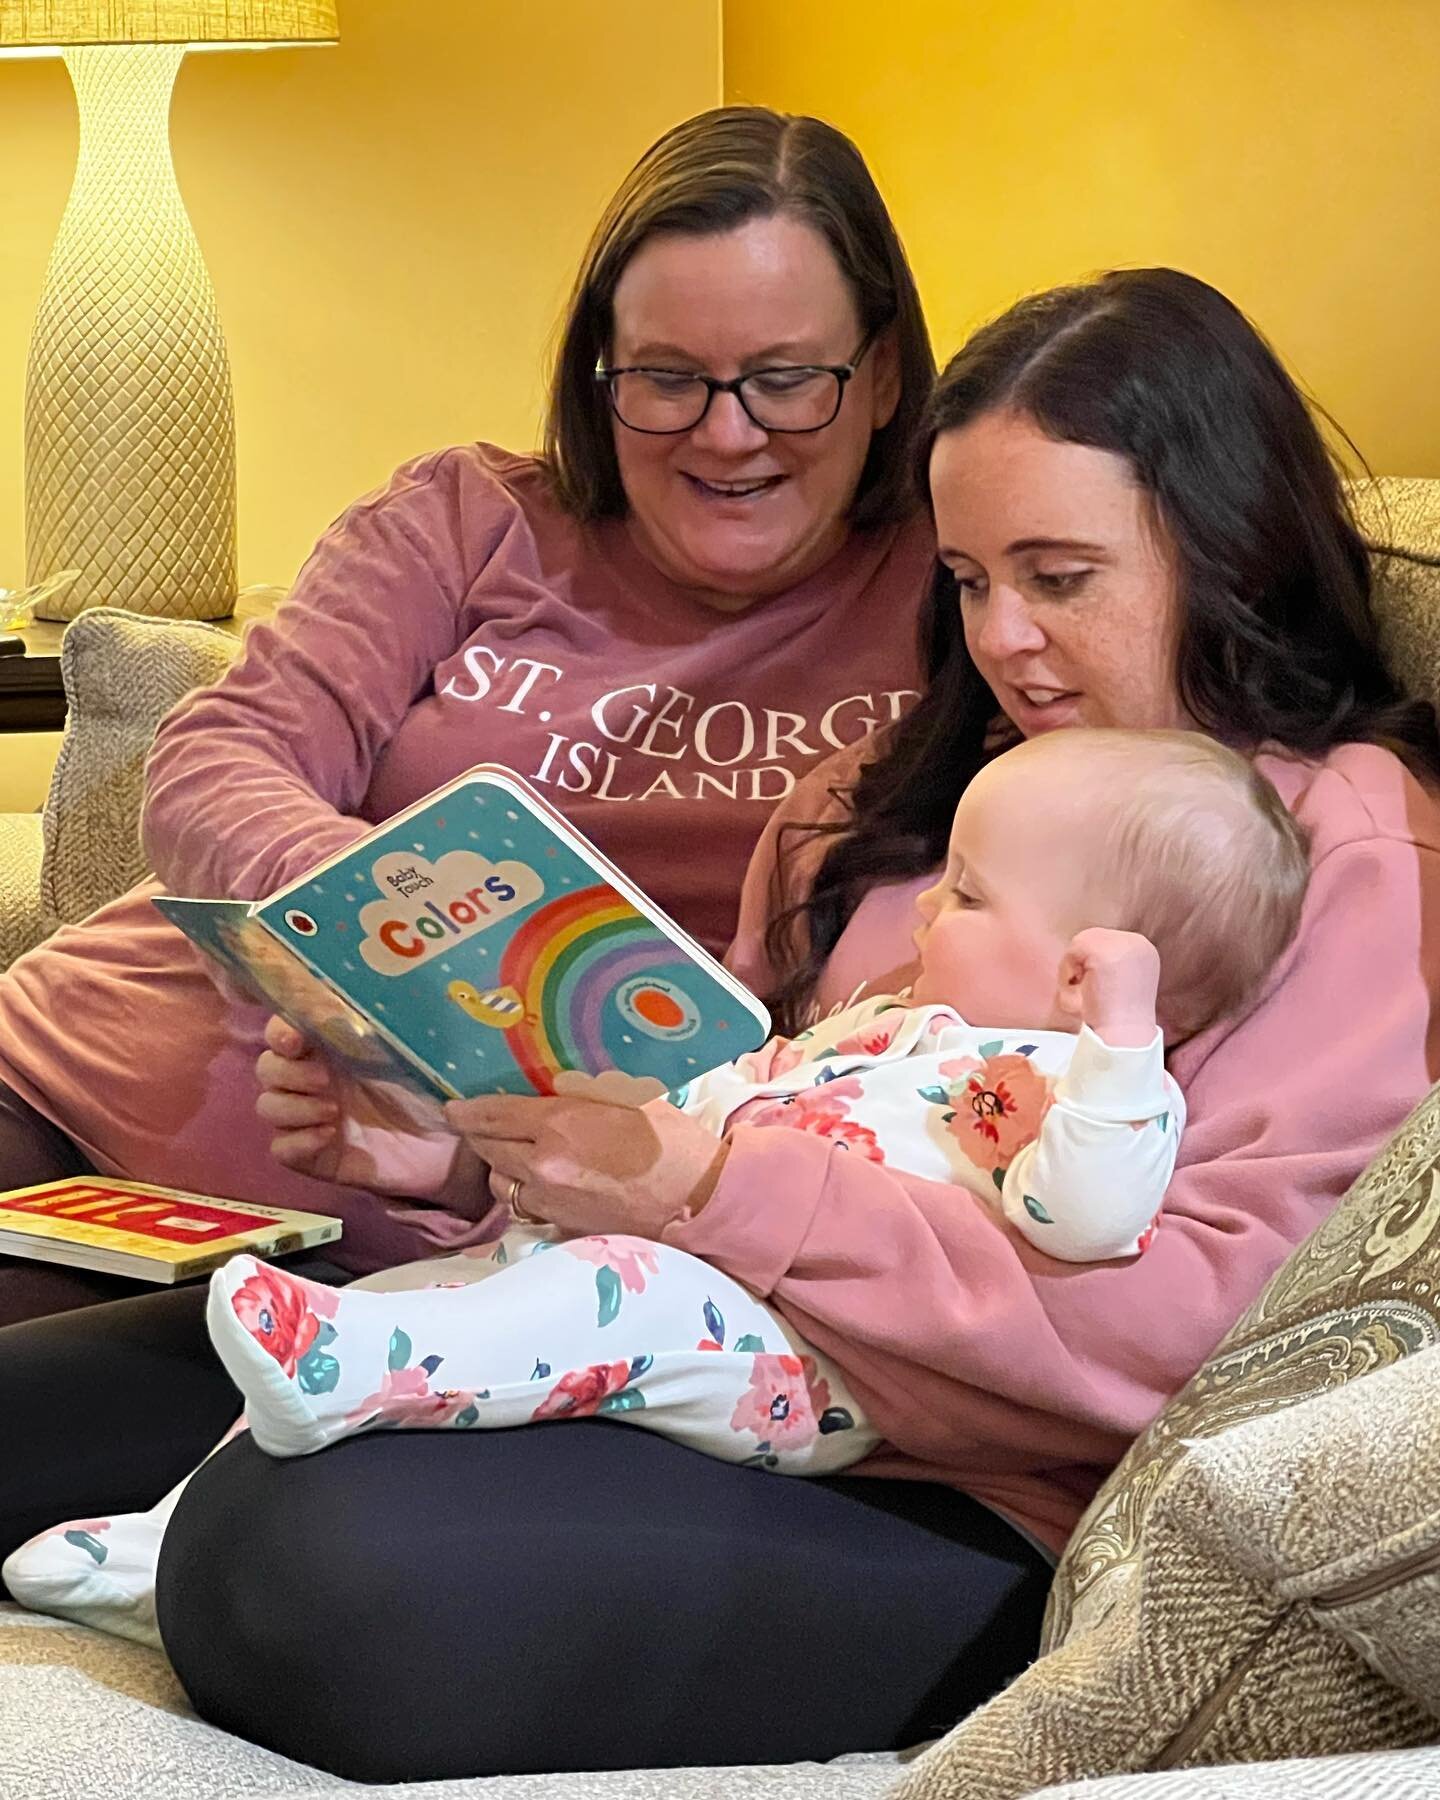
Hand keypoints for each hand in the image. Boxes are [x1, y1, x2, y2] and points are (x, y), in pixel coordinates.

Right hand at [256, 1016, 461, 1197]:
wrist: (448, 1146)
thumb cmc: (429, 1090)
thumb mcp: (412, 1054)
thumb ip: (388, 1030)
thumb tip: (368, 1004)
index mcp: (329, 1048)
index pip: (283, 1031)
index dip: (279, 1032)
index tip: (296, 1039)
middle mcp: (312, 1080)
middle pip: (267, 1068)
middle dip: (287, 1071)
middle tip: (325, 1079)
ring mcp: (310, 1119)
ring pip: (268, 1106)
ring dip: (293, 1106)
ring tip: (334, 1111)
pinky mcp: (315, 1156)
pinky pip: (281, 1149)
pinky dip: (298, 1141)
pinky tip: (330, 1136)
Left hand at [445, 1092, 728, 1240]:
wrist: (699, 1202)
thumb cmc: (671, 1142)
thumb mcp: (627, 1097)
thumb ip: (578, 1092)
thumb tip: (544, 1084)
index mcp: (559, 1126)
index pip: (492, 1115)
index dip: (466, 1110)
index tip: (453, 1106)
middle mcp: (544, 1167)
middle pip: (488, 1150)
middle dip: (480, 1135)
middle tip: (478, 1123)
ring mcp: (550, 1202)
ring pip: (502, 1183)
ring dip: (502, 1166)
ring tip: (515, 1152)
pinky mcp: (561, 1227)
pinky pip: (526, 1206)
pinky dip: (525, 1191)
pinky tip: (543, 1180)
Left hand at [1055, 928, 1160, 1046]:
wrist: (1123, 1038)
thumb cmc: (1114, 1021)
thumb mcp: (1115, 984)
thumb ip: (1101, 966)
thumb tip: (1076, 956)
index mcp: (1144, 951)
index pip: (1104, 942)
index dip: (1090, 966)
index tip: (1095, 990)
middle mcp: (1138, 943)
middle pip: (1090, 938)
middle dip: (1081, 966)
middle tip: (1088, 994)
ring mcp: (1122, 944)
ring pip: (1079, 944)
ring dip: (1073, 971)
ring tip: (1086, 996)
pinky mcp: (1104, 952)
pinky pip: (1072, 952)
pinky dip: (1067, 974)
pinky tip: (1081, 993)